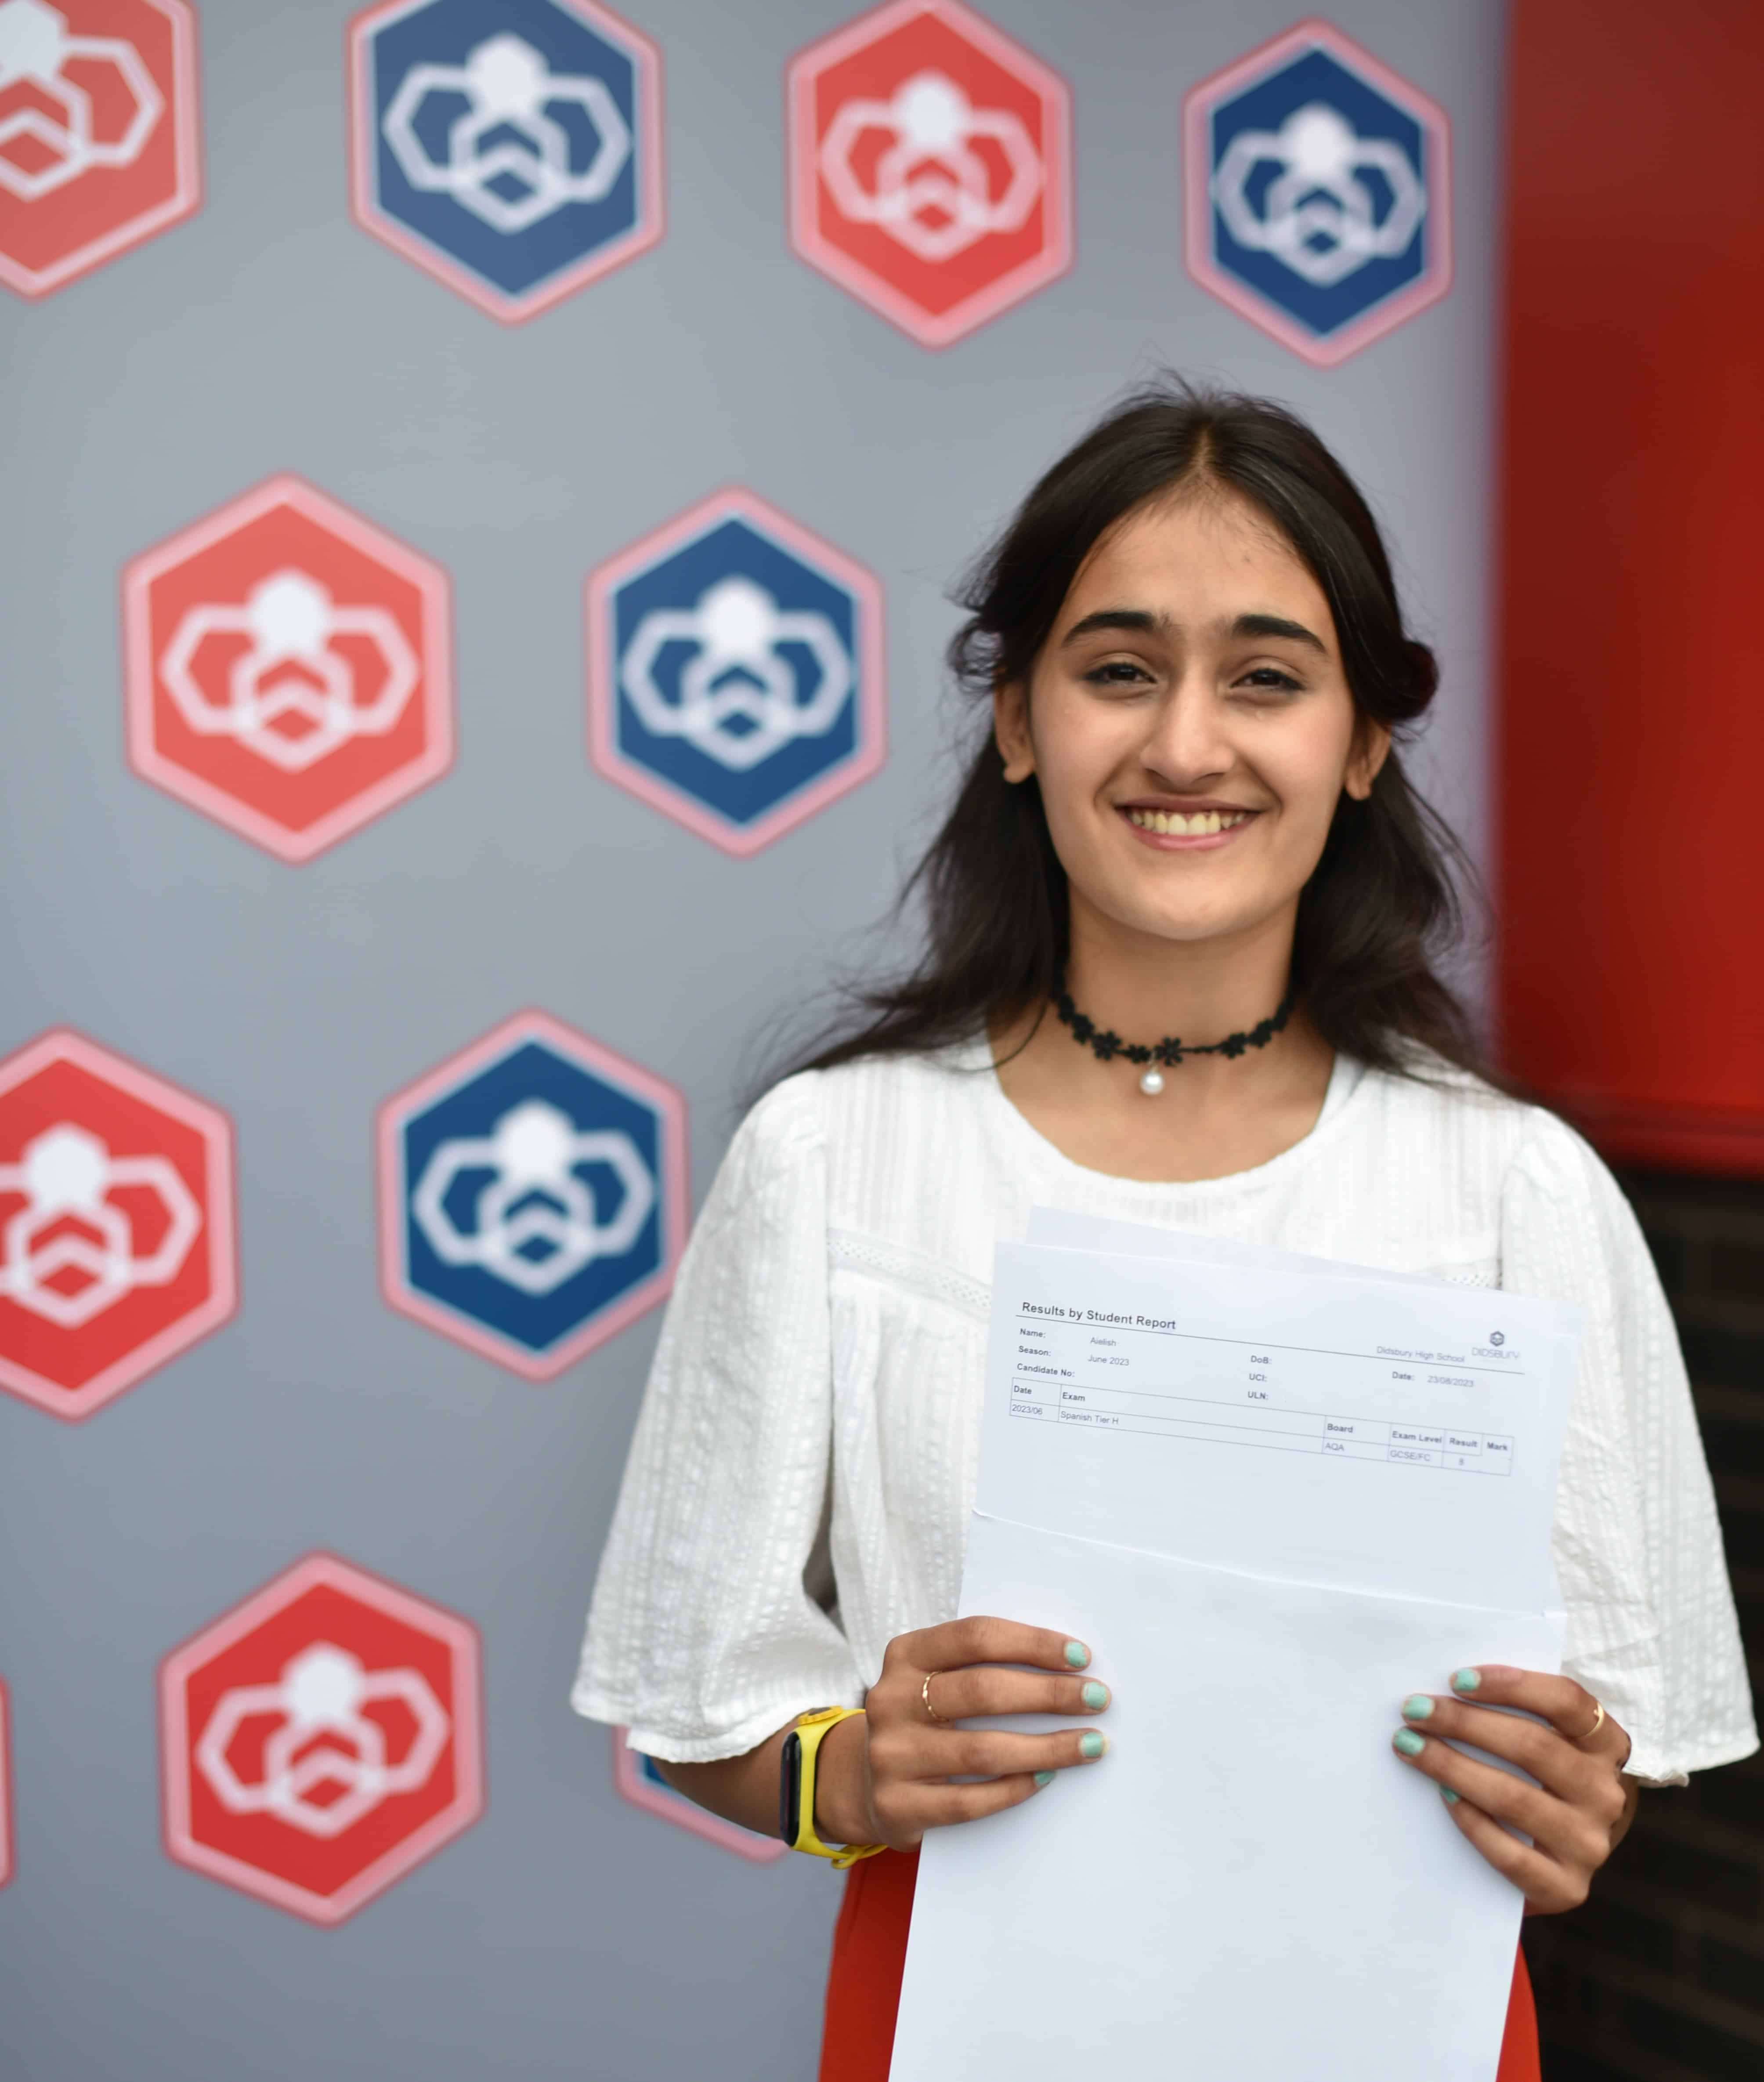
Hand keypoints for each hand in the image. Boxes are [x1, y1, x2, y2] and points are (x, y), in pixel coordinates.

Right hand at [818, 1616, 1110, 1850]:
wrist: (863, 1780)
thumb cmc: (925, 1717)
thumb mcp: (935, 1677)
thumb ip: (983, 1666)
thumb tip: (1068, 1667)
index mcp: (905, 1654)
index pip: (975, 1636)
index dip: (1032, 1643)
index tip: (1082, 1656)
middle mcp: (891, 1699)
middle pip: (982, 1691)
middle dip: (1050, 1693)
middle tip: (1098, 1698)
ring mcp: (891, 1754)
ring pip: (982, 1750)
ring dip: (1046, 1747)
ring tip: (1091, 1744)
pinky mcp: (897, 1806)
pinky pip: (969, 1801)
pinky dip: (1015, 1789)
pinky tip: (1047, 1779)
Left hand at [1391, 1665, 1636, 1912]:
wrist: (1563, 1854)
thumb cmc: (1541, 1778)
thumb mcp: (1547, 1739)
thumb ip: (1516, 1712)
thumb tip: (1449, 1690)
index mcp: (1606, 1745)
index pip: (1567, 1701)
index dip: (1512, 1685)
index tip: (1457, 1679)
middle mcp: (1605, 1794)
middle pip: (1533, 1747)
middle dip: (1464, 1723)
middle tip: (1415, 1711)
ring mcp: (1588, 1844)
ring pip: (1515, 1798)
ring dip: (1453, 1767)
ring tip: (1410, 1747)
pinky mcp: (1567, 1888)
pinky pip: (1509, 1852)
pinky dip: (1470, 1820)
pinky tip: (1441, 1795)